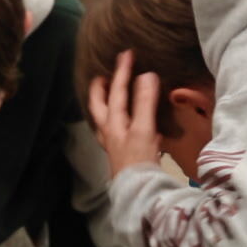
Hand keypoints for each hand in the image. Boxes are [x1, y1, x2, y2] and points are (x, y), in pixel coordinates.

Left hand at [88, 51, 162, 176]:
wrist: (140, 192)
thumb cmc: (138, 160)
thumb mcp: (143, 129)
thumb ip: (144, 102)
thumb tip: (147, 75)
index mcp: (113, 123)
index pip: (116, 91)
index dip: (122, 72)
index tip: (126, 54)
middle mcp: (110, 132)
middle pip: (99, 106)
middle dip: (99, 90)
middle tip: (101, 76)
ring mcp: (116, 143)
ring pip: (106, 119)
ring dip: (107, 105)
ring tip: (111, 96)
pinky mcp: (125, 154)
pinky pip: (120, 131)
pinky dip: (123, 120)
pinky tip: (134, 123)